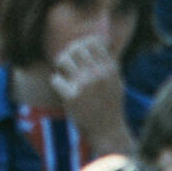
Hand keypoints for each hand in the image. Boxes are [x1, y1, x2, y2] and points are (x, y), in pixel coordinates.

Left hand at [50, 36, 131, 151]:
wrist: (108, 132)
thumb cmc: (110, 106)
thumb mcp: (116, 81)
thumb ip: (107, 62)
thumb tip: (100, 38)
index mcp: (110, 69)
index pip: (92, 41)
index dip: (82, 45)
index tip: (79, 54)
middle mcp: (98, 74)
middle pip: (74, 48)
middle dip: (68, 54)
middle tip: (68, 66)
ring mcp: (85, 85)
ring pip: (62, 60)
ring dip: (60, 67)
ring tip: (65, 76)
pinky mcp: (72, 97)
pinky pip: (55, 79)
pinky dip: (56, 83)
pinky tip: (63, 90)